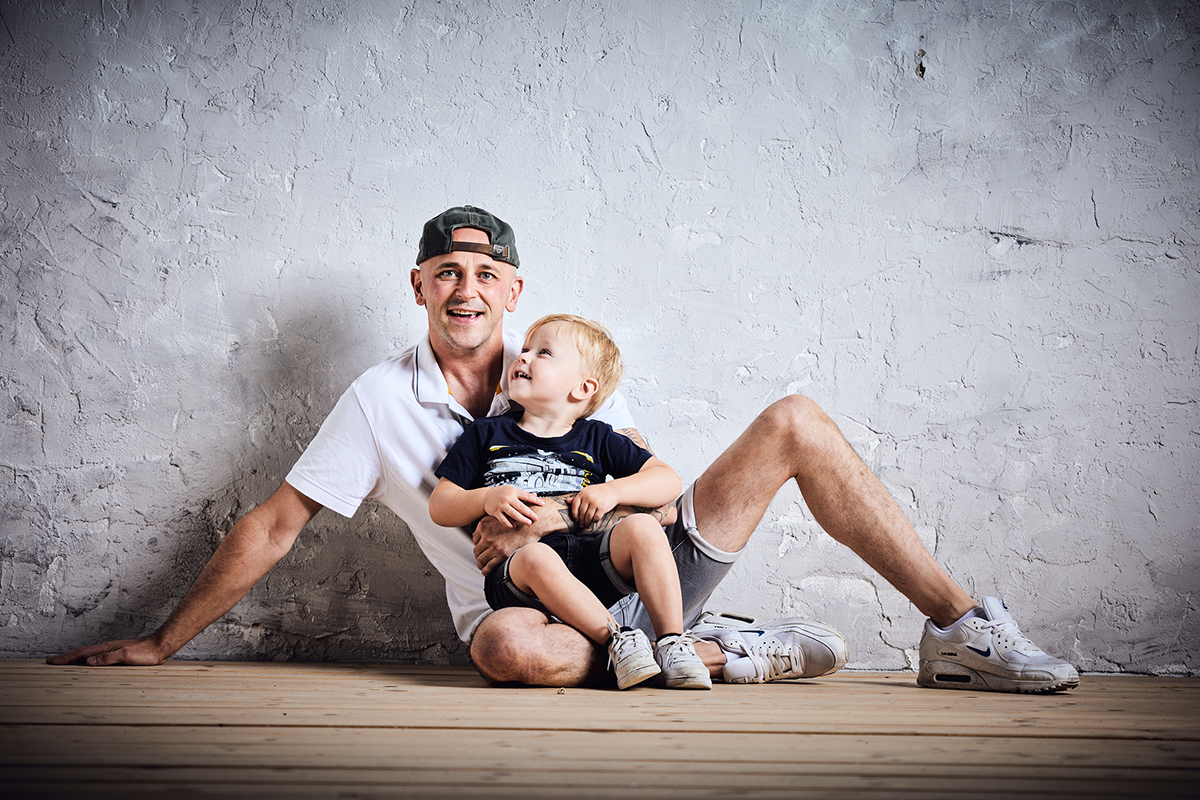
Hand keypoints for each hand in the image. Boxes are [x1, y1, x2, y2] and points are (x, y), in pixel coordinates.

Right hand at [46, 637, 167, 666]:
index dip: (66, 658)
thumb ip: (108, 658)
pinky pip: (96, 658)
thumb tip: (89, 661)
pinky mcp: (118, 655)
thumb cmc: (146, 652)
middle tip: (50, 661)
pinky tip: (87, 664)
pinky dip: (86, 661)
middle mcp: (107, 648)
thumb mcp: (126, 656)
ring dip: (74, 658)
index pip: (81, 654)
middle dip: (65, 657)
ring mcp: (112, 651)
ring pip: (88, 655)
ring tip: (64, 662)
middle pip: (81, 653)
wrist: (160, 646)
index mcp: (106, 648)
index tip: (51, 662)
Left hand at [472, 515, 541, 575]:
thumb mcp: (499, 518)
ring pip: (480, 559)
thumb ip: (489, 525)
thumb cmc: (518, 520)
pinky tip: (486, 572)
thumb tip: (480, 535)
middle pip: (476, 550)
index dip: (478, 545)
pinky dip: (485, 571)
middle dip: (478, 556)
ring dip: (480, 565)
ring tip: (482, 567)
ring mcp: (494, 546)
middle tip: (481, 560)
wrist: (532, 524)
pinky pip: (489, 566)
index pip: (474, 539)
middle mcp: (487, 535)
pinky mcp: (503, 554)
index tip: (481, 549)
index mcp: (484, 525)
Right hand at [483, 485, 543, 527]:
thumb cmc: (501, 493)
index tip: (542, 504)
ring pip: (513, 514)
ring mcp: (501, 505)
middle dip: (529, 513)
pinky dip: (509, 524)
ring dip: (521, 519)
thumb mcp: (512, 490)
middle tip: (536, 518)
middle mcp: (507, 498)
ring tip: (528, 523)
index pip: (526, 496)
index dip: (535, 500)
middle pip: (520, 506)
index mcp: (513, 491)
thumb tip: (536, 496)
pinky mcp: (496, 512)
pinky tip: (514, 526)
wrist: (486, 496)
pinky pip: (503, 520)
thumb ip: (523, 494)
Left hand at [570, 484, 619, 528]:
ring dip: (587, 523)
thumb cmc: (599, 492)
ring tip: (587, 525)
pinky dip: (595, 521)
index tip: (576, 519)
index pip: (574, 505)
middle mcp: (588, 497)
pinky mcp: (602, 507)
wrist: (613, 490)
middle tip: (581, 525)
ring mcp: (595, 502)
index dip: (574, 514)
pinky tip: (594, 521)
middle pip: (581, 512)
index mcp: (583, 493)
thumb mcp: (587, 491)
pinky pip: (596, 518)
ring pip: (588, 516)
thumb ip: (578, 497)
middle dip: (581, 521)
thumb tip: (567, 501)